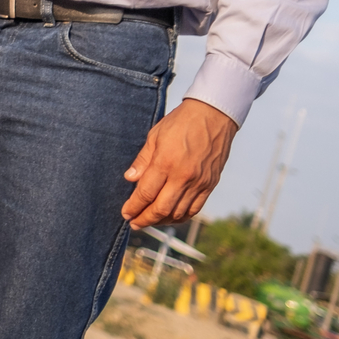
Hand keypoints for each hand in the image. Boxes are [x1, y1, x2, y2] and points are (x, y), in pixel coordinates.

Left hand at [121, 98, 237, 229]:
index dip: (133, 207)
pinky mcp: (210, 185)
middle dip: (144, 219)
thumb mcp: (155, 136)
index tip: (125, 213)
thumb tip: (130, 179)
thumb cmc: (181, 122)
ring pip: (178, 213)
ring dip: (161, 221)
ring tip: (150, 220)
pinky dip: (181, 217)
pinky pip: (194, 209)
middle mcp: (183, 176)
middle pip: (161, 208)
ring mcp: (199, 183)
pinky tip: (171, 217)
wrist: (213, 115)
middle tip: (134, 223)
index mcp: (165, 162)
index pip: (145, 193)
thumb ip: (142, 160)